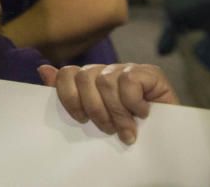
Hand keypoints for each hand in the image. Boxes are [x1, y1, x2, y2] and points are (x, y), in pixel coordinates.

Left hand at [38, 63, 178, 144]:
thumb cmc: (126, 130)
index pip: (68, 73)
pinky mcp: (150, 73)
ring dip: (116, 112)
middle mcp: (107, 70)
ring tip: (126, 130)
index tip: (80, 119)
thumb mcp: (94, 116)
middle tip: (108, 129)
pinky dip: (133, 102)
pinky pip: (129, 81)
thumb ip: (69, 94)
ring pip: (106, 82)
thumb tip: (42, 70)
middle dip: (94, 109)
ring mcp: (128, 69)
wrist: (166, 139)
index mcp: (90, 79)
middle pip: (85, 78)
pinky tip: (142, 113)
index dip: (69, 96)